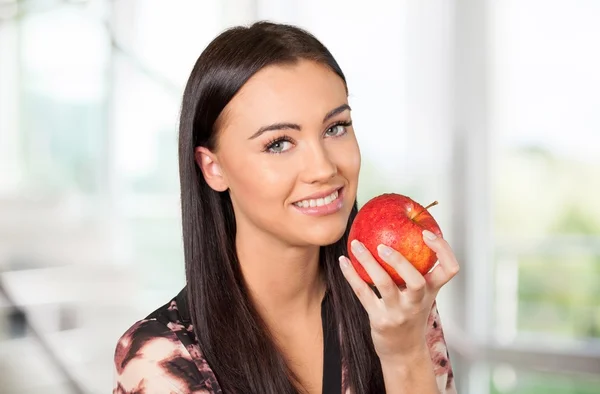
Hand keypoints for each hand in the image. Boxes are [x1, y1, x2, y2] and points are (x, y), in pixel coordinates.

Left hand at [339, 230, 458, 361]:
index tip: (426, 233)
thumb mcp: (421, 295)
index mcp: (431, 291)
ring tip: (356, 245)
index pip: (449, 269)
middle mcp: (417, 302)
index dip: (442, 250)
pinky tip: (343, 261)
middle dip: (401, 262)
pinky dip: (351, 275)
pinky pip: (363, 293)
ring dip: (368, 262)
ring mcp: (398, 312)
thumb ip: (416, 270)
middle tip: (383, 246)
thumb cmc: (410, 314)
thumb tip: (401, 231)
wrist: (403, 352)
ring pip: (385, 285)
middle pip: (417, 281)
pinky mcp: (379, 319)